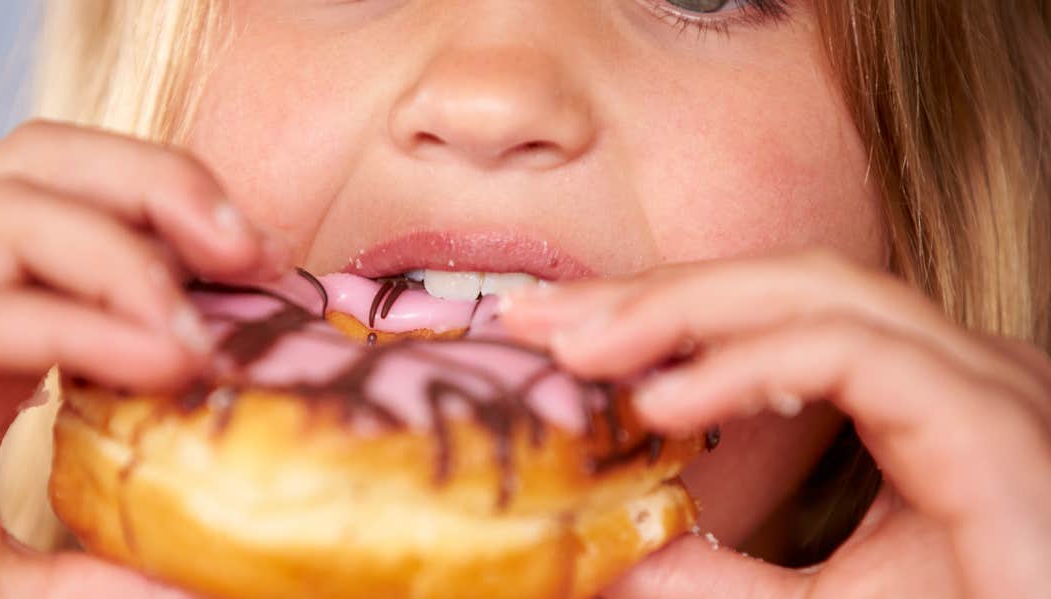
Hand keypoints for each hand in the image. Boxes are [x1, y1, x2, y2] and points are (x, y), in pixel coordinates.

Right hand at [0, 120, 287, 596]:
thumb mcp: (5, 573)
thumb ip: (99, 568)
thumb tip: (206, 580)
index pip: (81, 202)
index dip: (180, 210)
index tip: (273, 267)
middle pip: (45, 163)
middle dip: (161, 183)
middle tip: (257, 254)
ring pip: (7, 207)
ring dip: (128, 252)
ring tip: (203, 332)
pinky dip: (75, 328)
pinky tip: (157, 361)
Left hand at [503, 249, 1050, 598]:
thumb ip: (728, 578)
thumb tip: (622, 563)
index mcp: (914, 392)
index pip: (767, 316)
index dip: (655, 313)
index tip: (556, 335)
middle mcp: (946, 367)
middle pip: (778, 285)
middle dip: (651, 293)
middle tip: (537, 318)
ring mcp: (976, 380)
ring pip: (813, 294)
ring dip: (682, 311)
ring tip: (581, 349)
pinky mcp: (990, 418)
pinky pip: (853, 355)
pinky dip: (750, 363)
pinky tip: (667, 399)